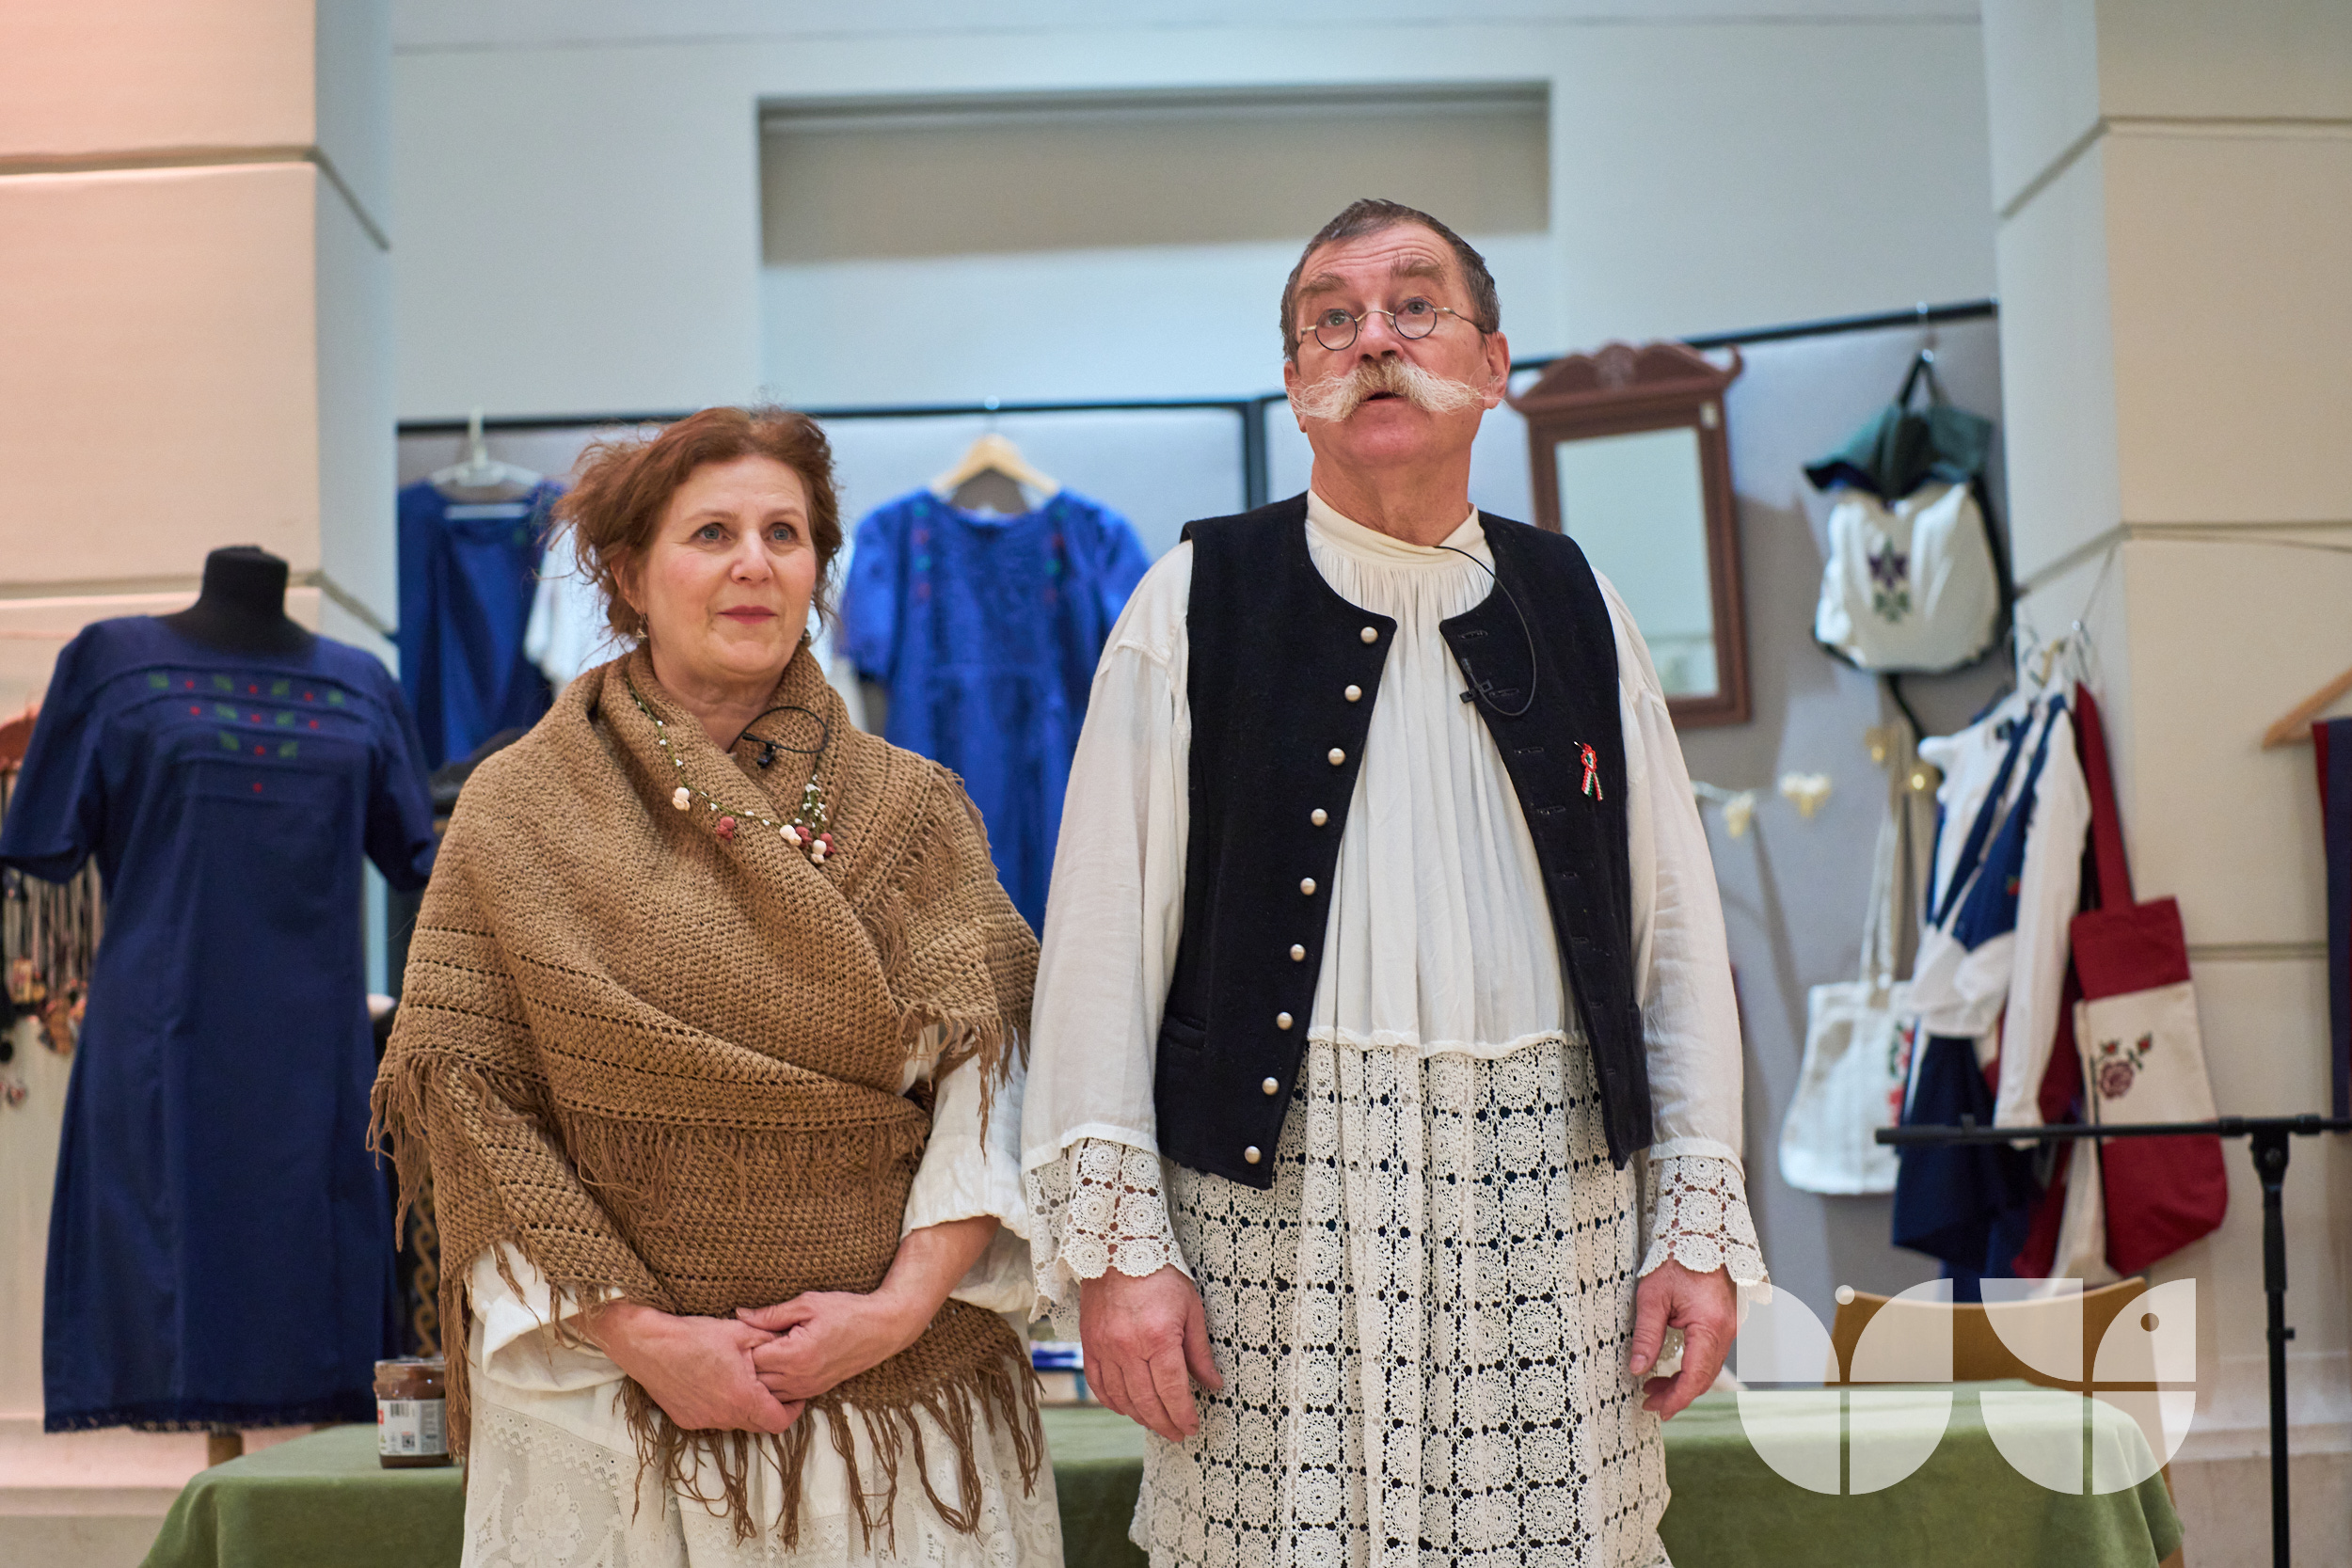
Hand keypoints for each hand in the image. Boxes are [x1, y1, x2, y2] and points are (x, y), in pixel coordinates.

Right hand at [585, 1300, 803, 1433]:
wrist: (648, 1345)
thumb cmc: (695, 1337)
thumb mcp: (741, 1333)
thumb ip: (770, 1343)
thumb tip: (790, 1346)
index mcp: (742, 1398)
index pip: (779, 1422)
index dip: (793, 1411)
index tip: (796, 1396)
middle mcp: (723, 1418)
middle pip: (758, 1424)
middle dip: (770, 1408)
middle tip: (773, 1385)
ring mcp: (702, 1421)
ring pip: (735, 1422)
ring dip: (744, 1407)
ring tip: (743, 1380)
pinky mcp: (686, 1420)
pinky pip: (713, 1419)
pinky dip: (721, 1406)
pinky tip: (716, 1383)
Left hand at [737, 1290, 927, 1401]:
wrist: (882, 1329)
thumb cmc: (847, 1311)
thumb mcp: (808, 1303)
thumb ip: (771, 1313)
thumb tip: (740, 1314)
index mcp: (795, 1355)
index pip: (752, 1358)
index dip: (744, 1343)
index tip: (746, 1329)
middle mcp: (799, 1378)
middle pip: (755, 1380)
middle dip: (748, 1362)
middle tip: (749, 1342)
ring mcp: (808, 1388)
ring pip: (767, 1393)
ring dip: (760, 1376)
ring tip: (763, 1352)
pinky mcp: (815, 1391)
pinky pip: (783, 1396)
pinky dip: (774, 1384)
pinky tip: (777, 1364)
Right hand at [1080, 1265, 1222, 1442]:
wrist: (1118, 1249)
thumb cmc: (1160, 1275)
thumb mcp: (1190, 1308)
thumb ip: (1199, 1351)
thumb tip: (1212, 1383)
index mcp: (1158, 1339)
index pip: (1172, 1391)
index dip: (1183, 1414)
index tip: (1192, 1427)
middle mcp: (1128, 1348)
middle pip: (1146, 1401)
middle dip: (1164, 1423)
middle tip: (1177, 1433)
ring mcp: (1104, 1348)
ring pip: (1121, 1398)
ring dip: (1140, 1417)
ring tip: (1156, 1422)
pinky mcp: (1089, 1344)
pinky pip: (1097, 1384)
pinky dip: (1112, 1402)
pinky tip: (1126, 1407)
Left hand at [1628, 1259, 1735, 1418]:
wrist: (1700, 1233)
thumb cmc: (1675, 1259)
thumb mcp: (1652, 1297)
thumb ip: (1646, 1336)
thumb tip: (1637, 1369)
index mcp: (1710, 1326)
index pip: (1695, 1376)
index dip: (1677, 1398)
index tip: (1658, 1410)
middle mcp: (1726, 1331)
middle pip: (1704, 1377)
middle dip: (1677, 1394)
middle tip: (1649, 1402)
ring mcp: (1728, 1327)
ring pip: (1708, 1368)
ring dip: (1683, 1382)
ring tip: (1653, 1388)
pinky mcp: (1724, 1323)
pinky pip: (1710, 1354)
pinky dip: (1692, 1367)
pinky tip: (1671, 1368)